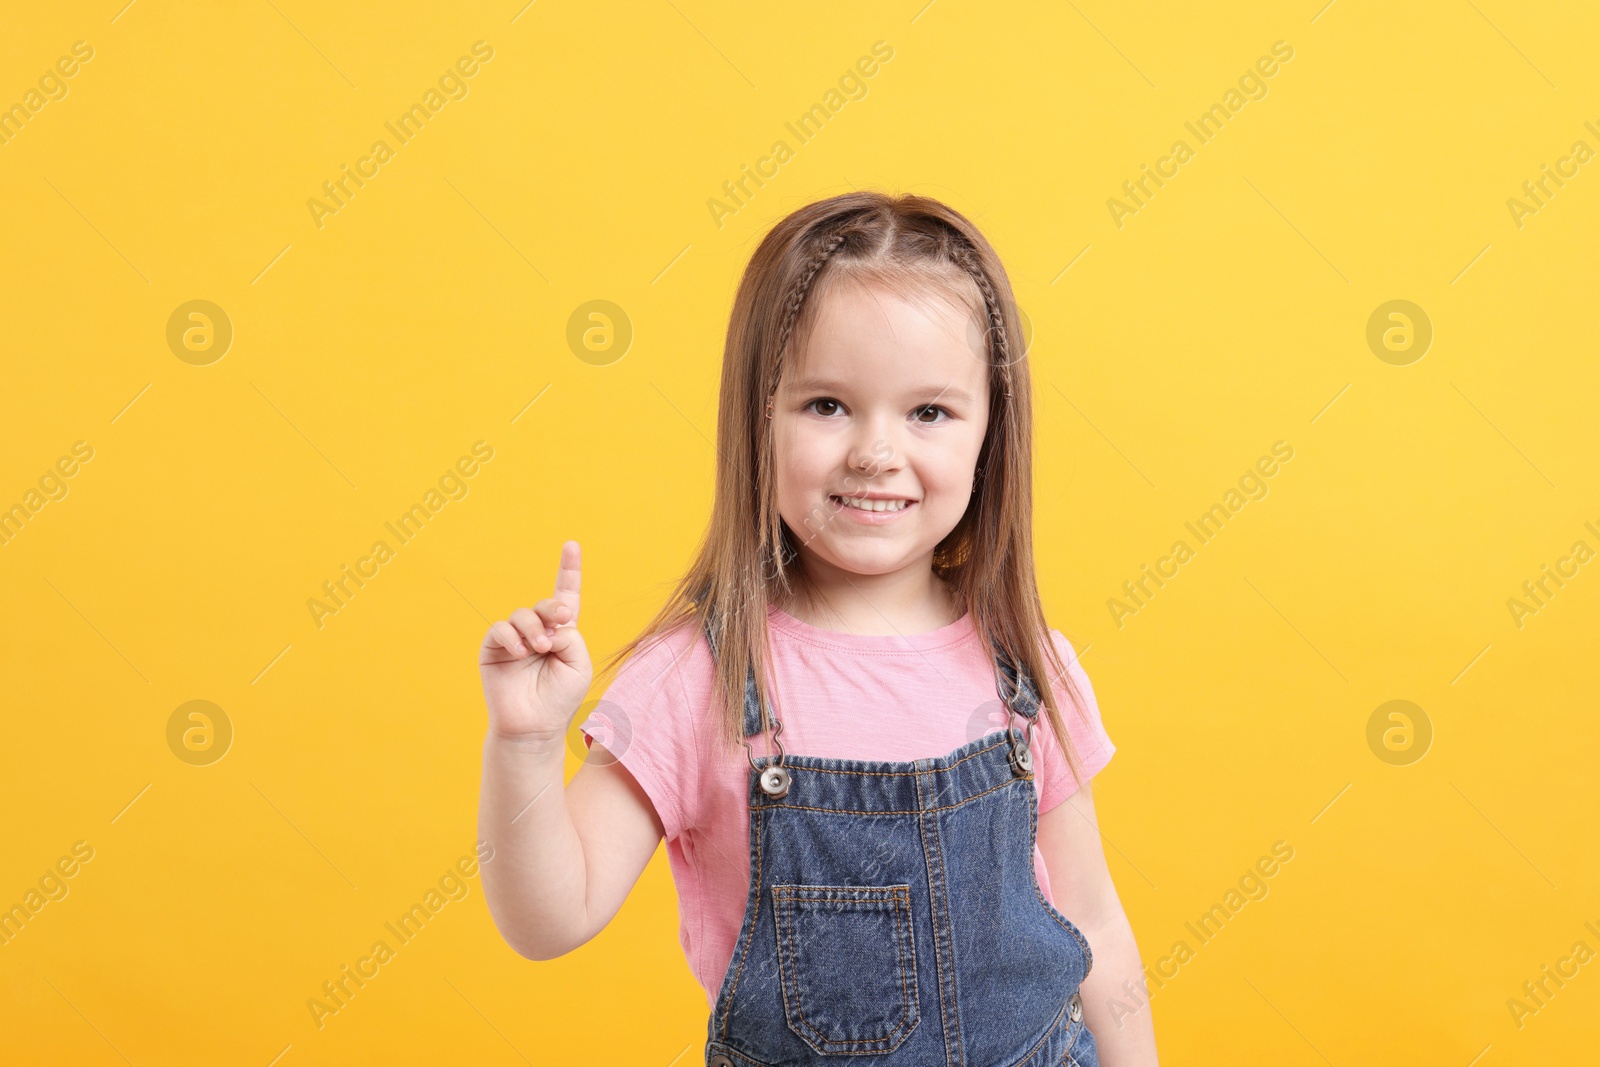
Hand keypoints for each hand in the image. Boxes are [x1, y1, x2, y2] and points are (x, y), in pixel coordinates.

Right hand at [479, 540, 592, 743]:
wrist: (534, 726)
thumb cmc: (559, 698)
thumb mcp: (577, 663)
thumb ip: (569, 636)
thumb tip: (546, 624)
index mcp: (561, 633)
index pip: (565, 596)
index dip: (568, 570)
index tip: (571, 545)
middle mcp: (537, 632)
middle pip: (545, 604)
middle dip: (553, 608)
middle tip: (560, 622)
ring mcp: (514, 639)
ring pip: (522, 614)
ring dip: (534, 628)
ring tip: (539, 648)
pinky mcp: (493, 649)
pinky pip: (500, 630)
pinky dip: (511, 637)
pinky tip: (520, 651)